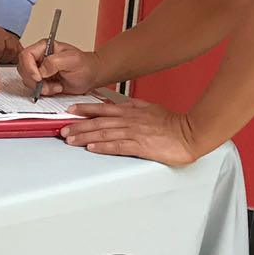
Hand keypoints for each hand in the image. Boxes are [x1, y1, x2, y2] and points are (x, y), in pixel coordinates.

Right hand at [18, 39, 103, 95]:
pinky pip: (34, 88)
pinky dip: (44, 91)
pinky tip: (56, 88)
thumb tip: (41, 70)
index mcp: (44, 47)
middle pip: (23, 68)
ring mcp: (39, 69)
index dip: (29, 68)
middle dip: (34, 80)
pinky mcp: (42, 80)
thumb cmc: (85, 65)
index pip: (26, 55)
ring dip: (41, 87)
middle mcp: (39, 57)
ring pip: (27, 80)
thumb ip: (54, 62)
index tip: (39, 78)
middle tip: (48, 85)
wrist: (91, 77)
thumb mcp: (72, 60)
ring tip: (56, 86)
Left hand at [61, 97, 201, 165]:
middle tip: (63, 129)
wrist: (190, 133)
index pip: (103, 107)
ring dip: (85, 136)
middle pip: (99, 121)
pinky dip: (103, 146)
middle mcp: (129, 120)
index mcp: (131, 111)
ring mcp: (134, 132)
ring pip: (104, 133)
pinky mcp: (141, 146)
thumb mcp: (150, 109)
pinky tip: (91, 148)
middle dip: (79, 125)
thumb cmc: (172, 123)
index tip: (71, 110)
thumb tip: (120, 106)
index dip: (86, 108)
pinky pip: (118, 146)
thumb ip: (134, 108)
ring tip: (70, 139)